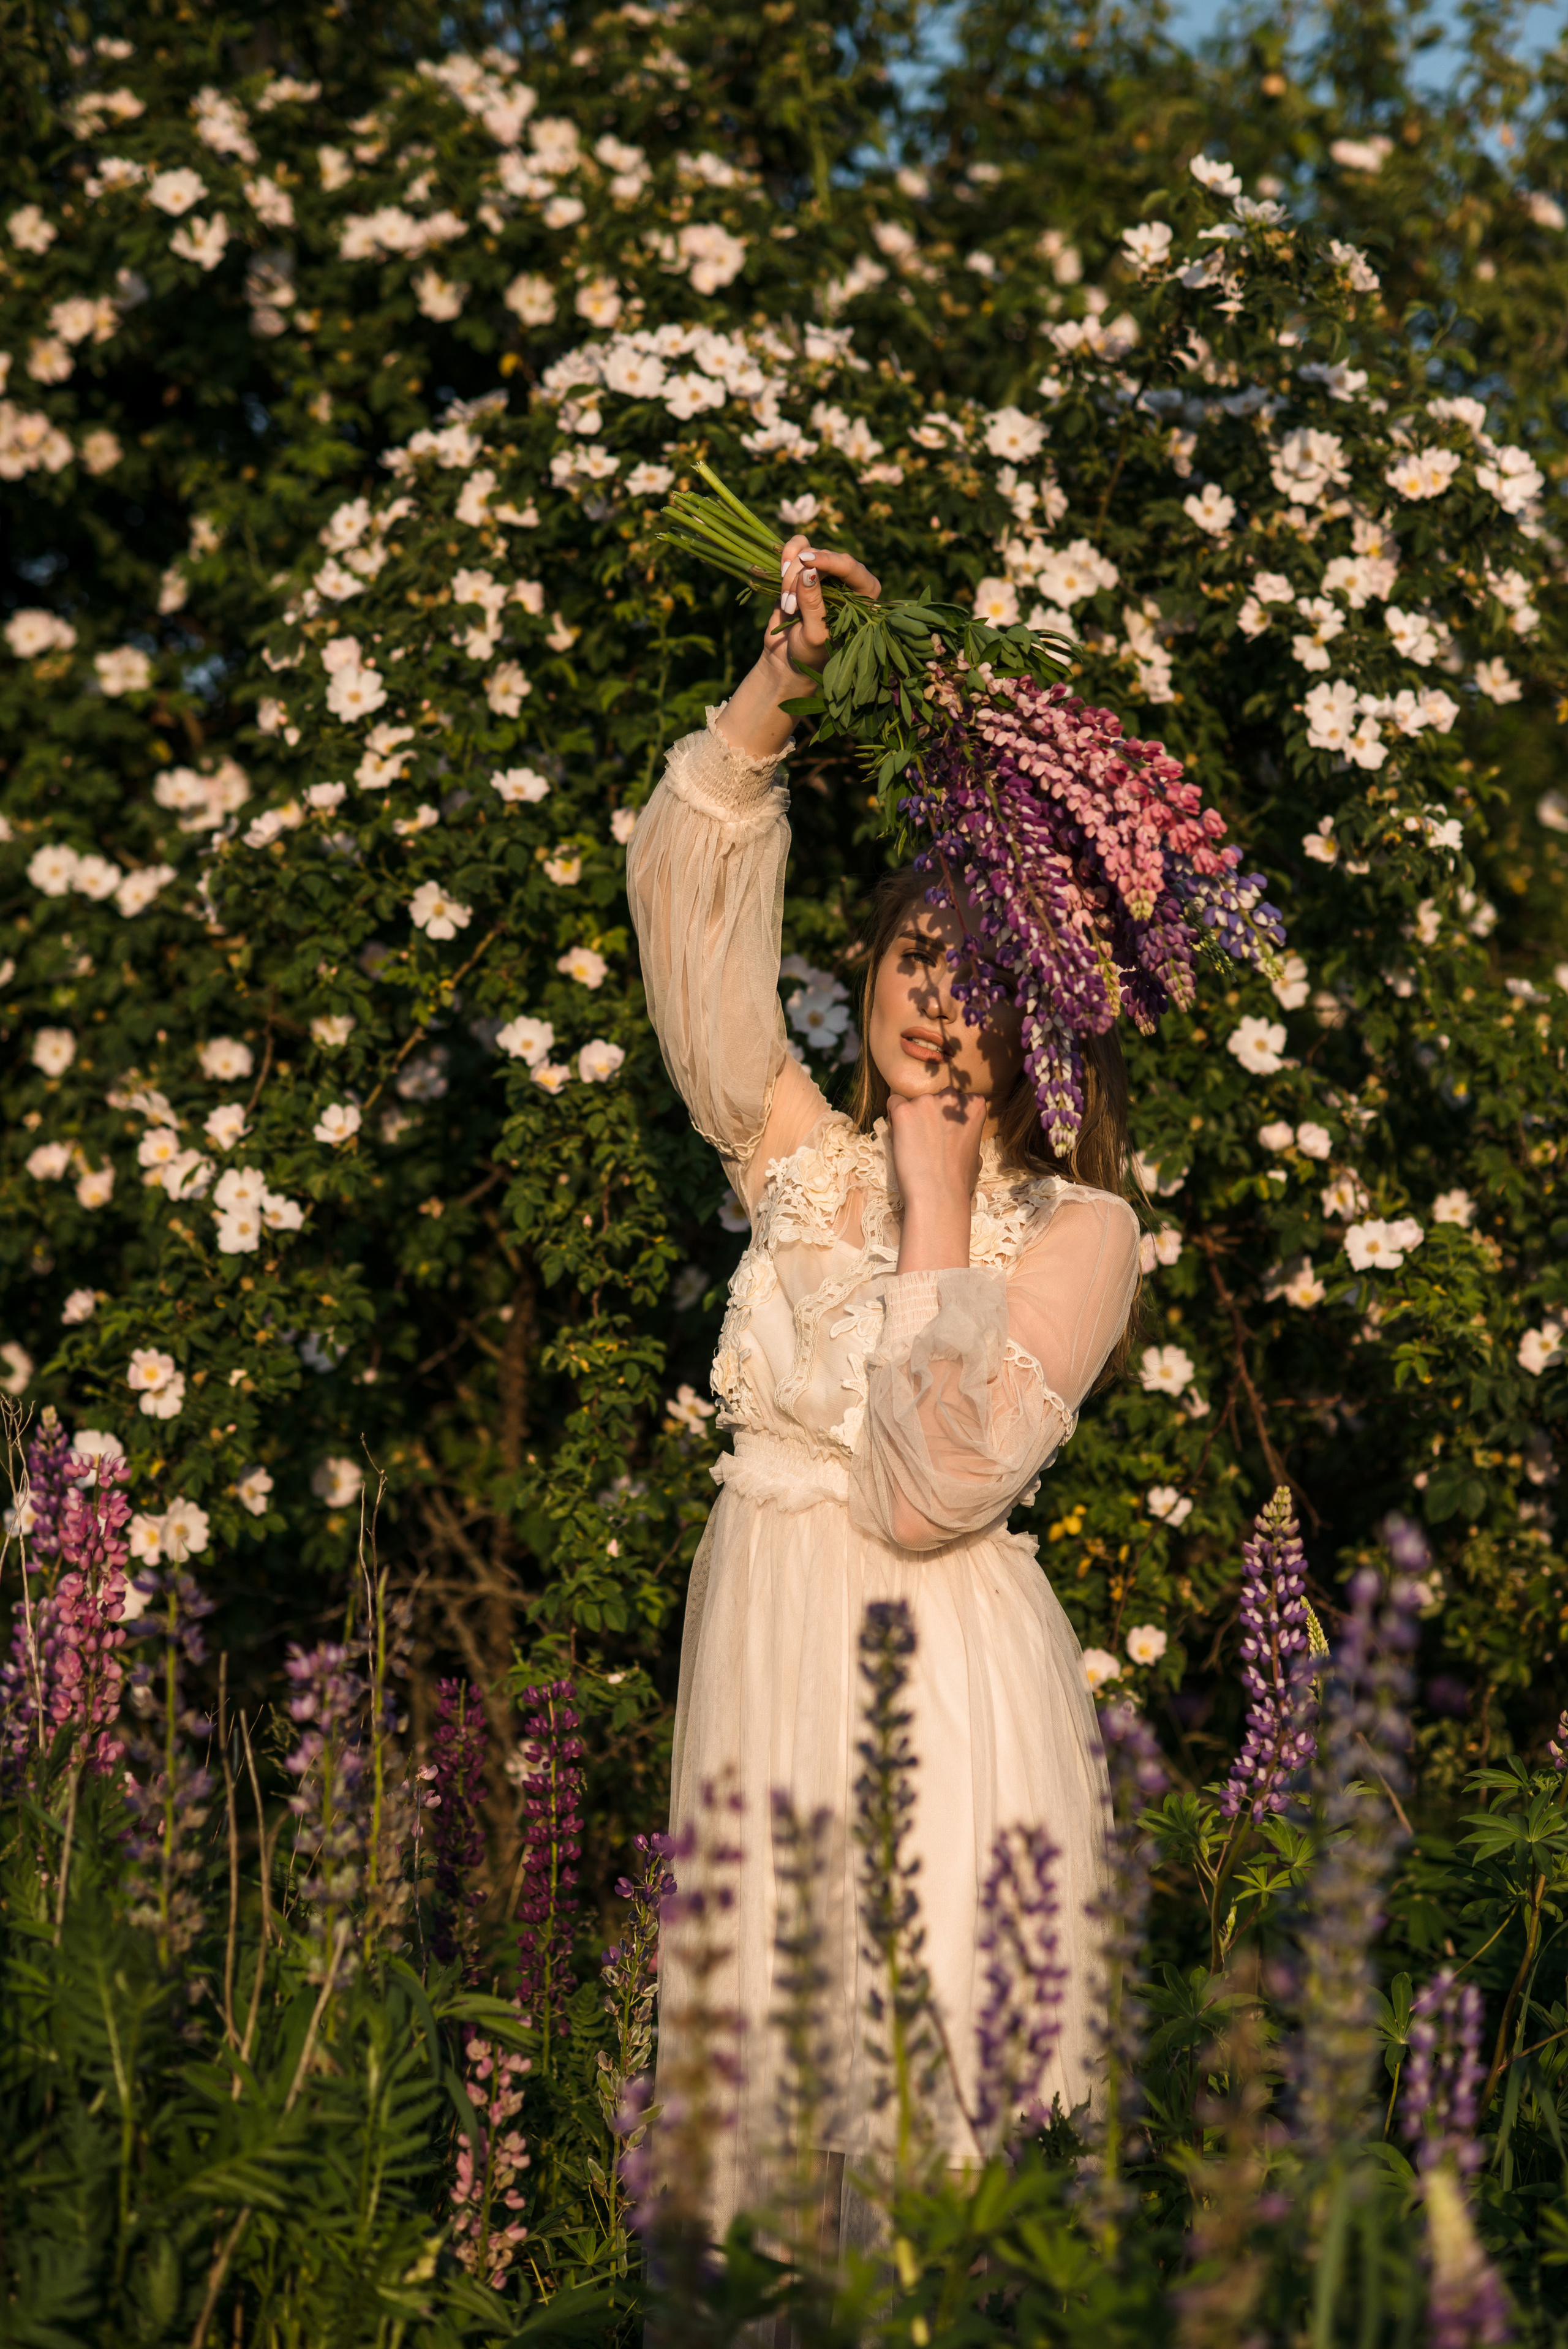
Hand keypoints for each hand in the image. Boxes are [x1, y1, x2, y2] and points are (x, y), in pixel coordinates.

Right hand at [718, 537, 882, 759]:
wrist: (787, 658)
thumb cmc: (810, 653)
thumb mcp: (814, 634)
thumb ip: (813, 603)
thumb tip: (808, 570)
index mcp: (863, 597)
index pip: (851, 567)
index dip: (829, 561)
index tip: (805, 562)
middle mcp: (848, 579)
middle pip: (826, 557)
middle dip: (802, 577)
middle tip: (789, 606)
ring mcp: (825, 571)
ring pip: (808, 550)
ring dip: (790, 574)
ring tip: (786, 605)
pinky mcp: (804, 568)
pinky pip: (796, 546)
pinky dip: (786, 556)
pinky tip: (780, 572)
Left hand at [887, 1088, 984, 1274]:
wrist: (938, 1196)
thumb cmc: (959, 1182)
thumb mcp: (976, 1154)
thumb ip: (968, 1135)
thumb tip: (962, 1139)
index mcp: (974, 1104)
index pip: (954, 1099)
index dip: (945, 1116)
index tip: (943, 1133)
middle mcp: (951, 1097)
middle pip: (932, 1097)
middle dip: (928, 1113)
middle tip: (926, 1139)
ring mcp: (926, 1101)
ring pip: (911, 1102)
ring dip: (910, 1118)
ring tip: (914, 1144)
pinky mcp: (903, 1111)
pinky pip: (892, 1104)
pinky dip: (893, 1119)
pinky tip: (900, 1139)